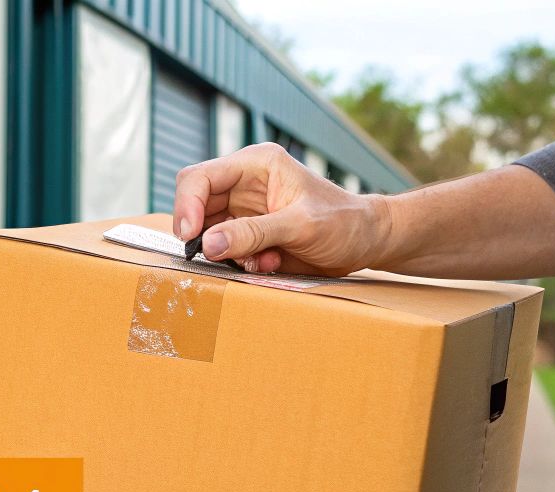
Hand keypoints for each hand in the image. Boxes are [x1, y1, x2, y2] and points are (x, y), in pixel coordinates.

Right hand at [173, 142, 395, 276]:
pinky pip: (224, 251)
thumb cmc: (343, 222)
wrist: (366, 241)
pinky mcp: (248, 234)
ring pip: (208, 232)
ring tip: (261, 260)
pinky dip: (239, 263)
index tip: (190, 236)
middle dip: (205, 234)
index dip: (187, 205)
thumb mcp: (300, 227)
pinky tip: (269, 262)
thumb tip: (208, 244)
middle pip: (197, 206)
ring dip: (226, 253)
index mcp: (256, 165)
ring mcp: (244, 210)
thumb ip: (253, 233)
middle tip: (218, 257)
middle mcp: (244, 184)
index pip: (200, 178)